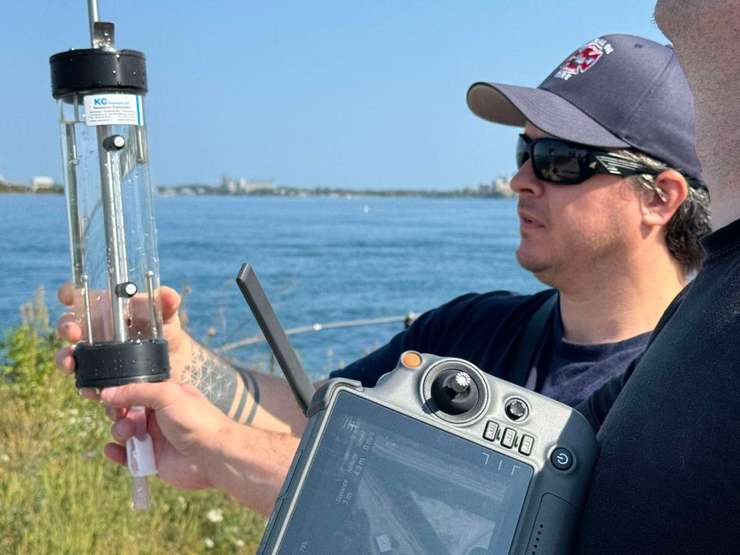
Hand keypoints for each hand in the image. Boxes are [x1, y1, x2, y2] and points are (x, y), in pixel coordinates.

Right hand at [56, 282, 195, 397]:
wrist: (175, 365)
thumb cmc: (166, 332)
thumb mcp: (168, 317)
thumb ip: (168, 304)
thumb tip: (168, 294)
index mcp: (106, 310)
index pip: (80, 297)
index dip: (69, 294)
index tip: (67, 296)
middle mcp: (94, 331)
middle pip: (69, 326)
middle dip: (66, 328)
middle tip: (73, 333)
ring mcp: (93, 355)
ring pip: (69, 356)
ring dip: (65, 359)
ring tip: (71, 363)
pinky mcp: (98, 378)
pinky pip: (86, 383)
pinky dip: (85, 387)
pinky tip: (90, 390)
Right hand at [102, 381, 298, 513]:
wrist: (212, 454)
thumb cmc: (196, 419)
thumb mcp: (166, 395)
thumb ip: (135, 391)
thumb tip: (107, 393)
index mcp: (165, 396)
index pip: (135, 391)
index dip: (119, 394)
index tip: (103, 396)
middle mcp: (159, 416)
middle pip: (126, 412)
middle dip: (117, 413)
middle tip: (119, 416)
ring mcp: (155, 438)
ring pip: (125, 433)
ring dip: (119, 432)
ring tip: (128, 434)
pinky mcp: (152, 459)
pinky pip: (128, 456)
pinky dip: (117, 453)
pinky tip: (114, 450)